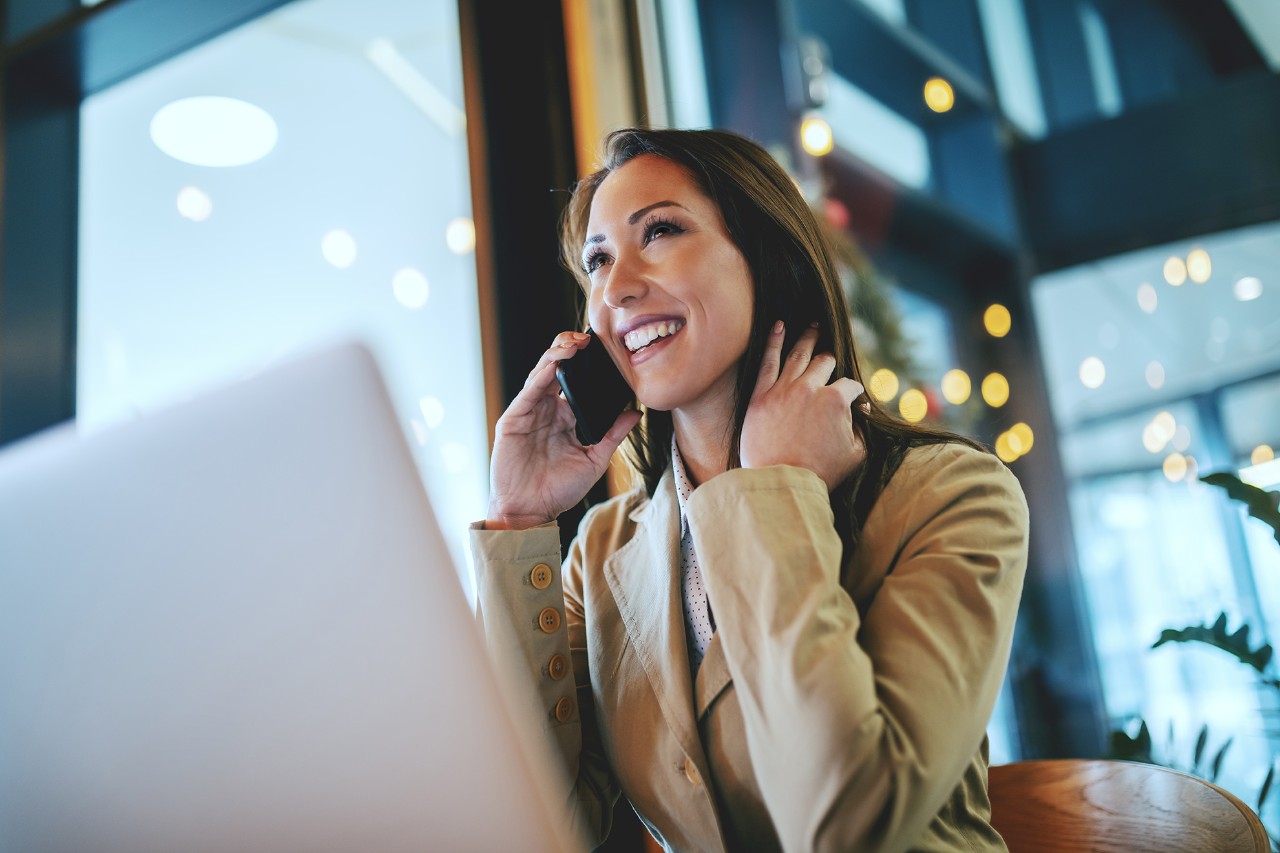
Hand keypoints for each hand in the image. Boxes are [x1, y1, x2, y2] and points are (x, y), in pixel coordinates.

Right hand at [486, 332, 641, 529]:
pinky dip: (542, 375)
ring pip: (542, 373)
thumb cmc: (559, 489)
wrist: (531, 512)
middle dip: (571, 348)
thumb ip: (613, 434)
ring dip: (557, 354)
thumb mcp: (594, 460)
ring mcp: (529, 412)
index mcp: (564, 416)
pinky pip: (529, 391)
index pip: (575, 381)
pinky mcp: (514, 419)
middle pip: (557, 369)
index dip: (587, 363)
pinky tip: (556, 362)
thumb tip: (636, 413)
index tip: (605, 348)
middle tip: (589, 336)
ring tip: (575, 342)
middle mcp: (546, 409)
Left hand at [739, 321, 867, 490]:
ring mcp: (784, 389)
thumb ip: (863, 428)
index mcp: (836, 400)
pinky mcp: (761, 396)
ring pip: (798, 355)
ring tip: (812, 326)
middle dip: (830, 359)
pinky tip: (779, 326)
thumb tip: (862, 410)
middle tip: (830, 353)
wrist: (782, 483)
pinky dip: (774, 341)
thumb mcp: (856, 454)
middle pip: (825, 363)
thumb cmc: (820, 473)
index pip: (850, 386)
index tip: (854, 403)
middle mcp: (811, 388)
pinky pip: (768, 361)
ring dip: (808, 338)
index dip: (855, 394)